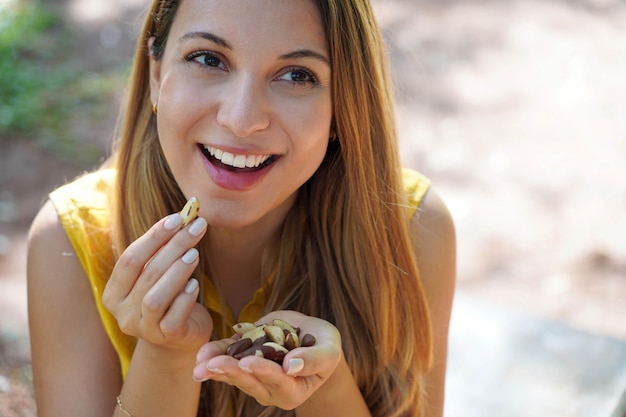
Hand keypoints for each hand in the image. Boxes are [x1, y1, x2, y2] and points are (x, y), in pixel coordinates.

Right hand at [102, 213, 212, 352]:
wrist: (180, 338)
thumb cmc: (169, 298)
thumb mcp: (159, 275)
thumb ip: (162, 251)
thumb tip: (185, 216)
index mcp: (114, 293)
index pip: (130, 259)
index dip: (153, 237)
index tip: (178, 218)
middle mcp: (123, 312)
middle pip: (146, 273)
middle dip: (173, 246)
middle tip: (196, 227)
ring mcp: (143, 328)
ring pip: (155, 296)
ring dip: (176, 272)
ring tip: (194, 254)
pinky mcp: (165, 338)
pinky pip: (173, 316)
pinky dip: (184, 298)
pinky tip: (194, 285)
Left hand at [193, 310, 341, 409]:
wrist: (312, 338)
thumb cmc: (325, 346)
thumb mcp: (328, 350)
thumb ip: (314, 359)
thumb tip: (291, 365)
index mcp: (294, 390)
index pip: (277, 382)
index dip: (263, 371)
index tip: (248, 362)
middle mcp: (270, 389)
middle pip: (250, 381)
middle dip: (231, 371)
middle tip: (212, 364)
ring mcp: (256, 376)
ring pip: (234, 374)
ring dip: (216, 367)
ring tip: (200, 363)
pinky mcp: (245, 359)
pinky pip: (228, 357)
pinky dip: (215, 353)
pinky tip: (202, 354)